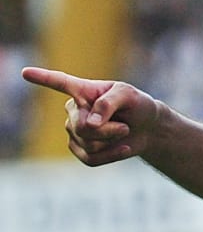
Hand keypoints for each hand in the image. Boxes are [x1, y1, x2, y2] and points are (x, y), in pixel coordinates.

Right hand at [22, 66, 160, 165]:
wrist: (148, 128)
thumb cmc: (137, 105)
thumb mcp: (129, 95)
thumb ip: (109, 102)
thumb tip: (90, 124)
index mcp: (83, 91)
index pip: (60, 83)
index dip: (42, 78)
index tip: (25, 72)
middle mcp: (74, 111)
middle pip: (81, 126)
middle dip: (108, 129)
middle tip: (125, 125)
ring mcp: (74, 131)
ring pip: (88, 144)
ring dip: (112, 140)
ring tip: (124, 131)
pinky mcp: (81, 150)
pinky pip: (91, 159)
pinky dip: (112, 155)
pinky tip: (124, 147)